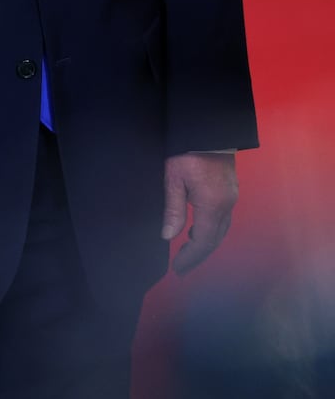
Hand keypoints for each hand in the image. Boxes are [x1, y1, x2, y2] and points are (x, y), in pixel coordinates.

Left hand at [162, 153, 238, 274]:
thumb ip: (173, 210)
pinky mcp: (230, 190)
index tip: (177, 269)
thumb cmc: (187, 152)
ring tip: (187, 254)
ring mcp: (231, 197)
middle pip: (214, 239)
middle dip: (198, 256)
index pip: (203, 242)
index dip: (190, 258)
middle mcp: (226, 204)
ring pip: (220, 230)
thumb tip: (168, 236)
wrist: (209, 129)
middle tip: (181, 268)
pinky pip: (222, 219)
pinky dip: (210, 231)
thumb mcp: (173, 180)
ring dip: (205, 244)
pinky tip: (196, 231)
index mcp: (212, 205)